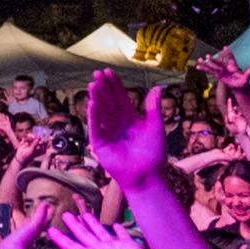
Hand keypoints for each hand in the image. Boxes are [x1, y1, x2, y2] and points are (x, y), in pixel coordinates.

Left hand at [42, 210, 158, 248]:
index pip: (70, 246)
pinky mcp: (128, 245)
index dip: (60, 238)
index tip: (49, 230)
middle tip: (65, 214)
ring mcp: (114, 247)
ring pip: (99, 231)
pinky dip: (118, 229)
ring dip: (92, 222)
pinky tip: (115, 224)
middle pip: (83, 234)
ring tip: (84, 214)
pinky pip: (121, 234)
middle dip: (74, 225)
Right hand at [84, 70, 168, 187]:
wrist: (148, 176)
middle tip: (96, 73)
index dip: (115, 85)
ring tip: (92, 84)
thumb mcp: (155, 127)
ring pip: (100, 112)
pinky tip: (92, 104)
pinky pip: (96, 127)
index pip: (120, 98)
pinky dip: (93, 116)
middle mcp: (117, 124)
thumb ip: (153, 108)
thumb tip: (157, 88)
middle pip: (108, 102)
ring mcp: (107, 133)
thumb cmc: (154, 154)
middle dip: (103, 88)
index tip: (109, 72)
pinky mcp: (100, 144)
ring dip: (96, 98)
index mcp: (130, 119)